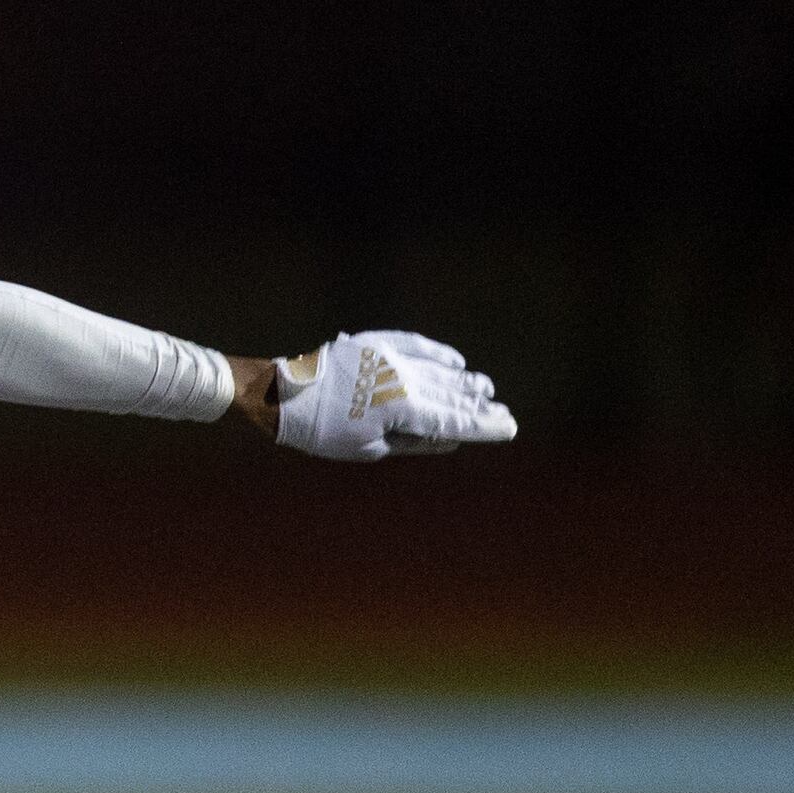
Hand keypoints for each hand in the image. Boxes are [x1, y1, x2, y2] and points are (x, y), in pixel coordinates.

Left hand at [270, 331, 516, 461]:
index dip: (482, 427)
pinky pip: (416, 345)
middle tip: (504, 413)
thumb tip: (449, 440)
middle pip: (450, 395)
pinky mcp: (376, 343)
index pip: (453, 420)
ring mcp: (390, 357)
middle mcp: (403, 378)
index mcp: (403, 408)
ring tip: (487, 389)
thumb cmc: (322, 432)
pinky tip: (456, 362)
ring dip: (465, 382)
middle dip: (479, 407)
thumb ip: (414, 442)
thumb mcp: (369, 449)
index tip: (508, 428)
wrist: (285, 396)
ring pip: (438, 370)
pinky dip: (439, 354)